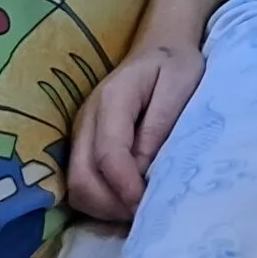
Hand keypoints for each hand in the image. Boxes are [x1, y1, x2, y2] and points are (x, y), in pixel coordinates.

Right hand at [69, 39, 203, 221]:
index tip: (149, 201)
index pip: (108, 154)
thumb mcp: (180, 85)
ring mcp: (80, 132)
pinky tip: (127, 198)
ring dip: (104, 206)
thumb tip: (143, 169)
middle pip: (82, 178)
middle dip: (112, 204)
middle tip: (144, 211)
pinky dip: (100, 199)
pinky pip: (82, 182)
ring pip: (76, 187)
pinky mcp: (83, 144)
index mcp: (112, 99)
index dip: (126, 186)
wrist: (159, 47)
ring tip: (137, 207)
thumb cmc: (174, 64)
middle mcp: (87, 118)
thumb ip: (159, 126)